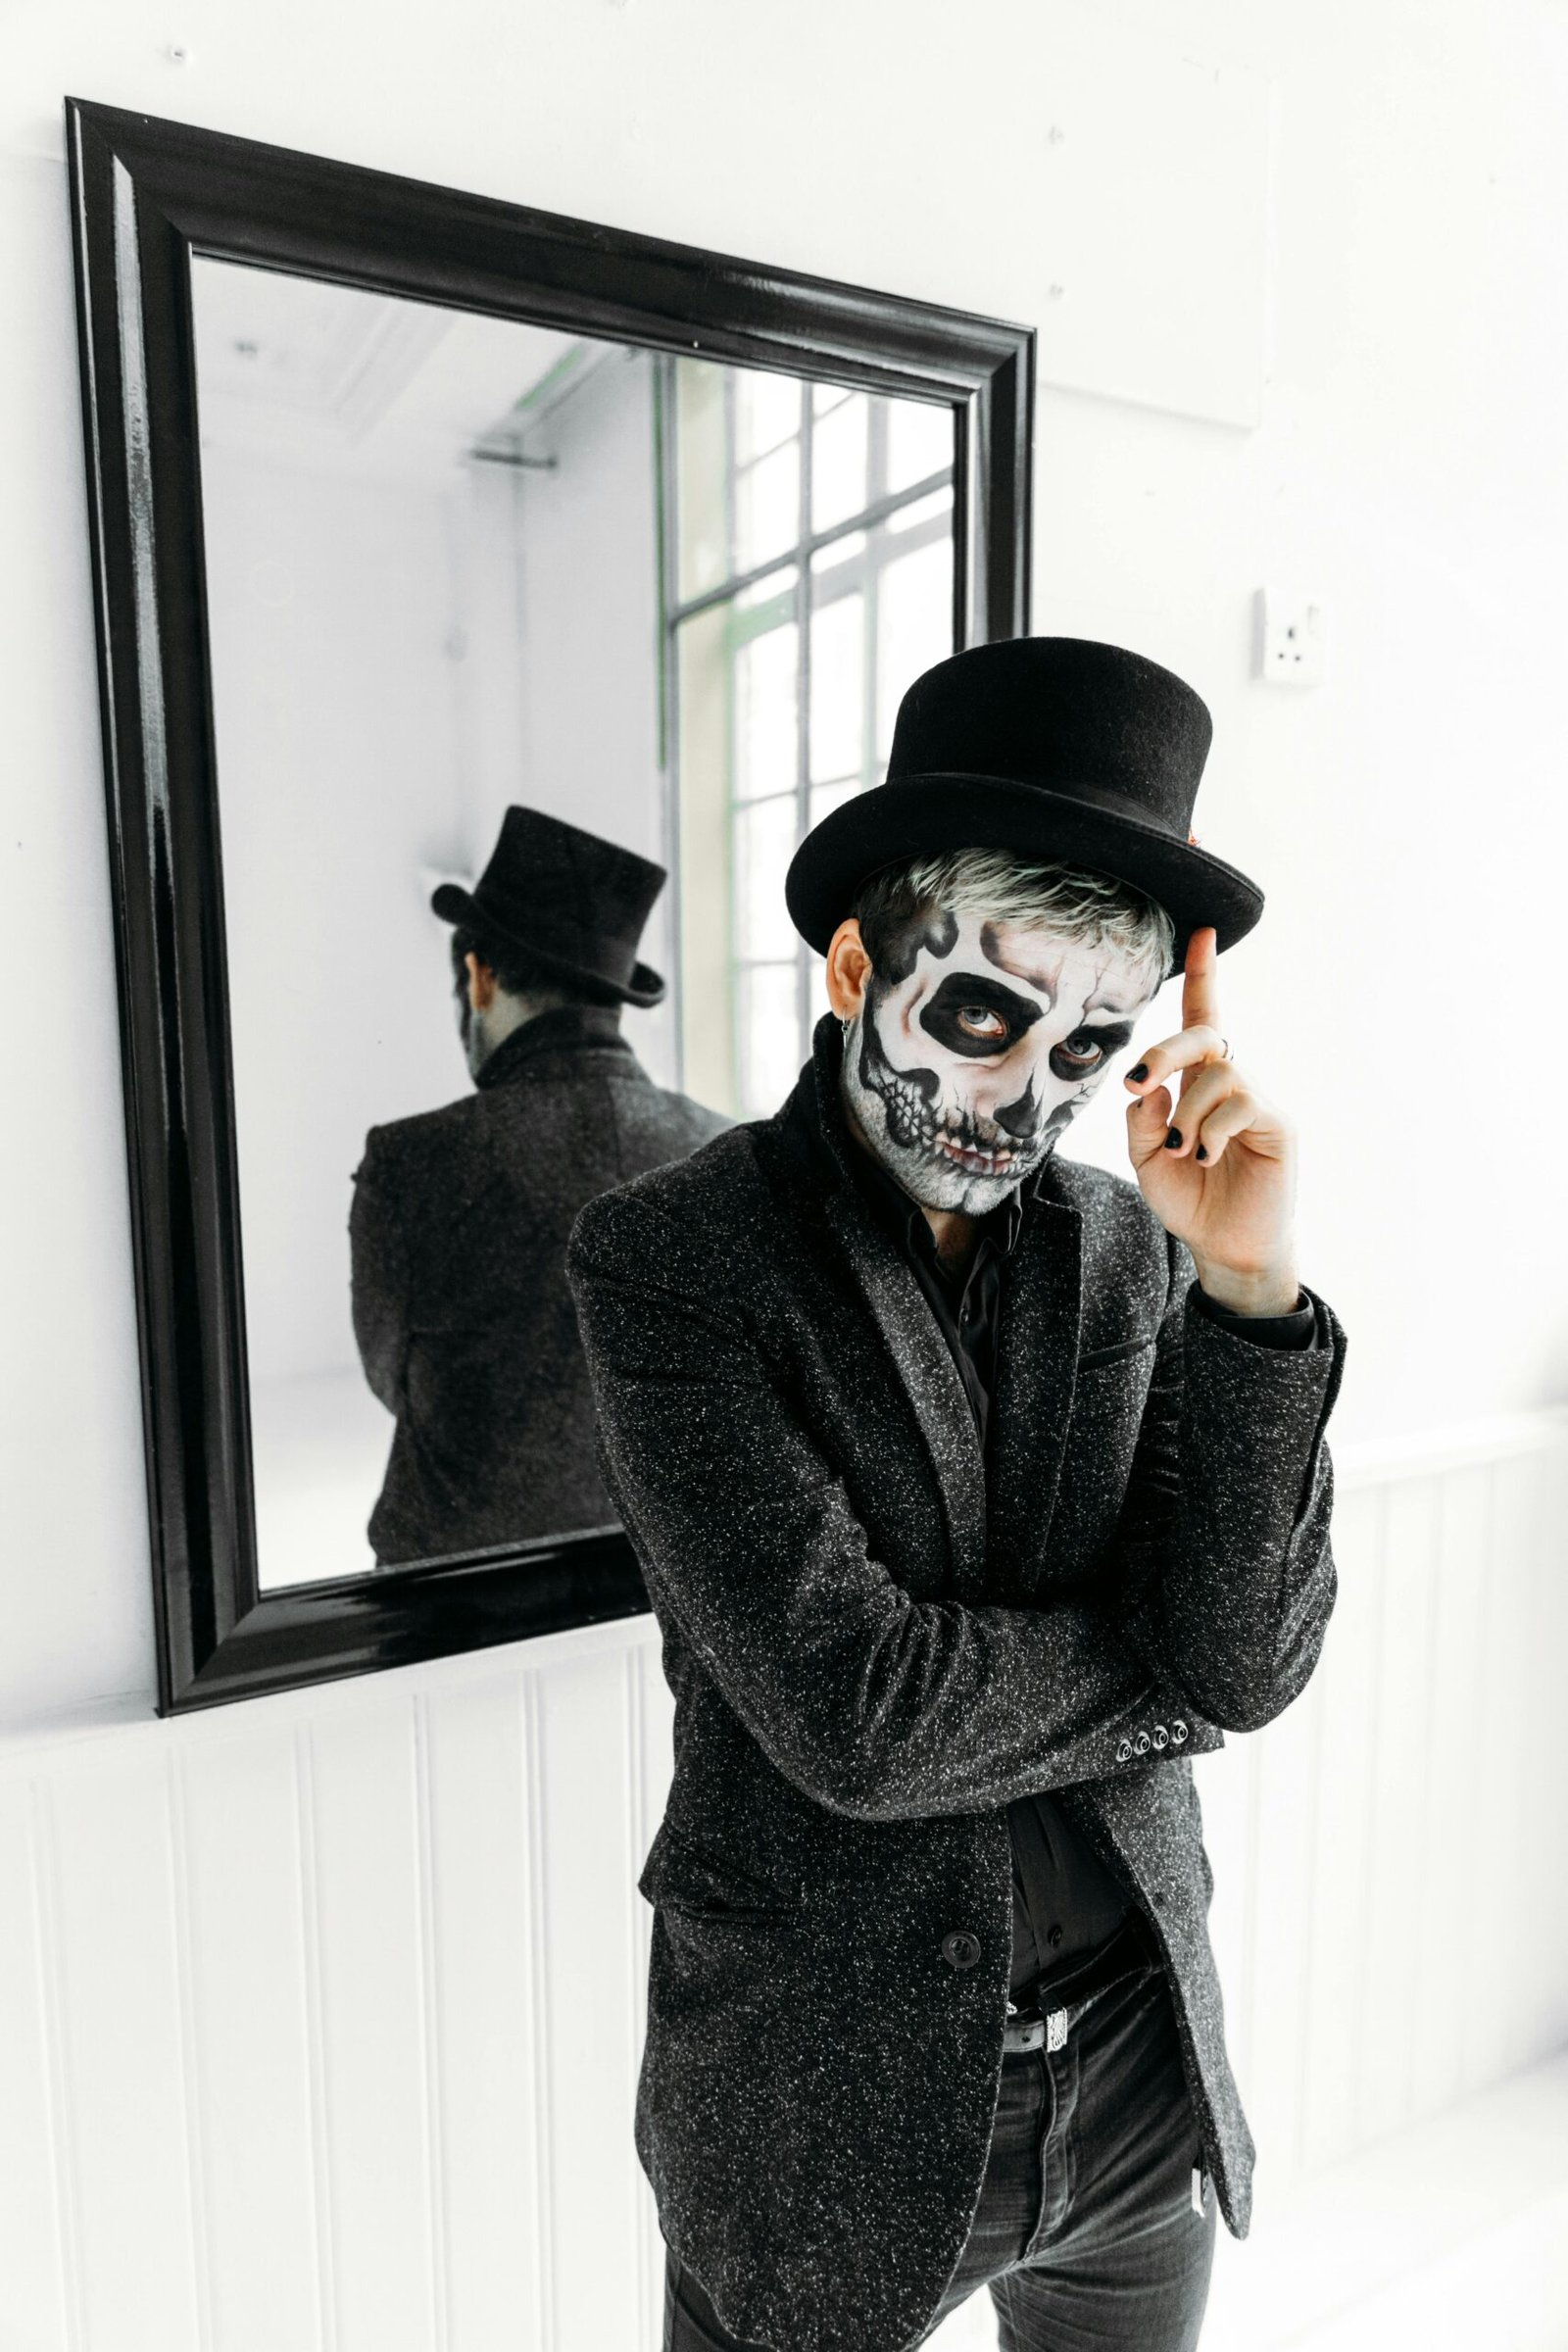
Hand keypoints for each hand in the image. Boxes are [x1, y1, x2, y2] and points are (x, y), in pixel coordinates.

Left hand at [1123, 927, 1299, 1313]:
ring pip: (1218, 1072)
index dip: (1203, 978)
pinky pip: (1240, 1102)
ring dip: (1187, 1114)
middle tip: (1143, 1083)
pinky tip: (1205, 1158)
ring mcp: (1258, 1102)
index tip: (1202, 934)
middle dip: (1166, 1051)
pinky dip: (1209, 1130)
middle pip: (1206, 1034)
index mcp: (1197, 1086)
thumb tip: (1148, 1084)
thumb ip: (1141, 1120)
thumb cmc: (1191, 1202)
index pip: (1202, 1021)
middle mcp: (1231, 1084)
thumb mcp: (1146, 1161)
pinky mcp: (1278, 1124)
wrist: (1226, 1250)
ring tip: (1184, 1152)